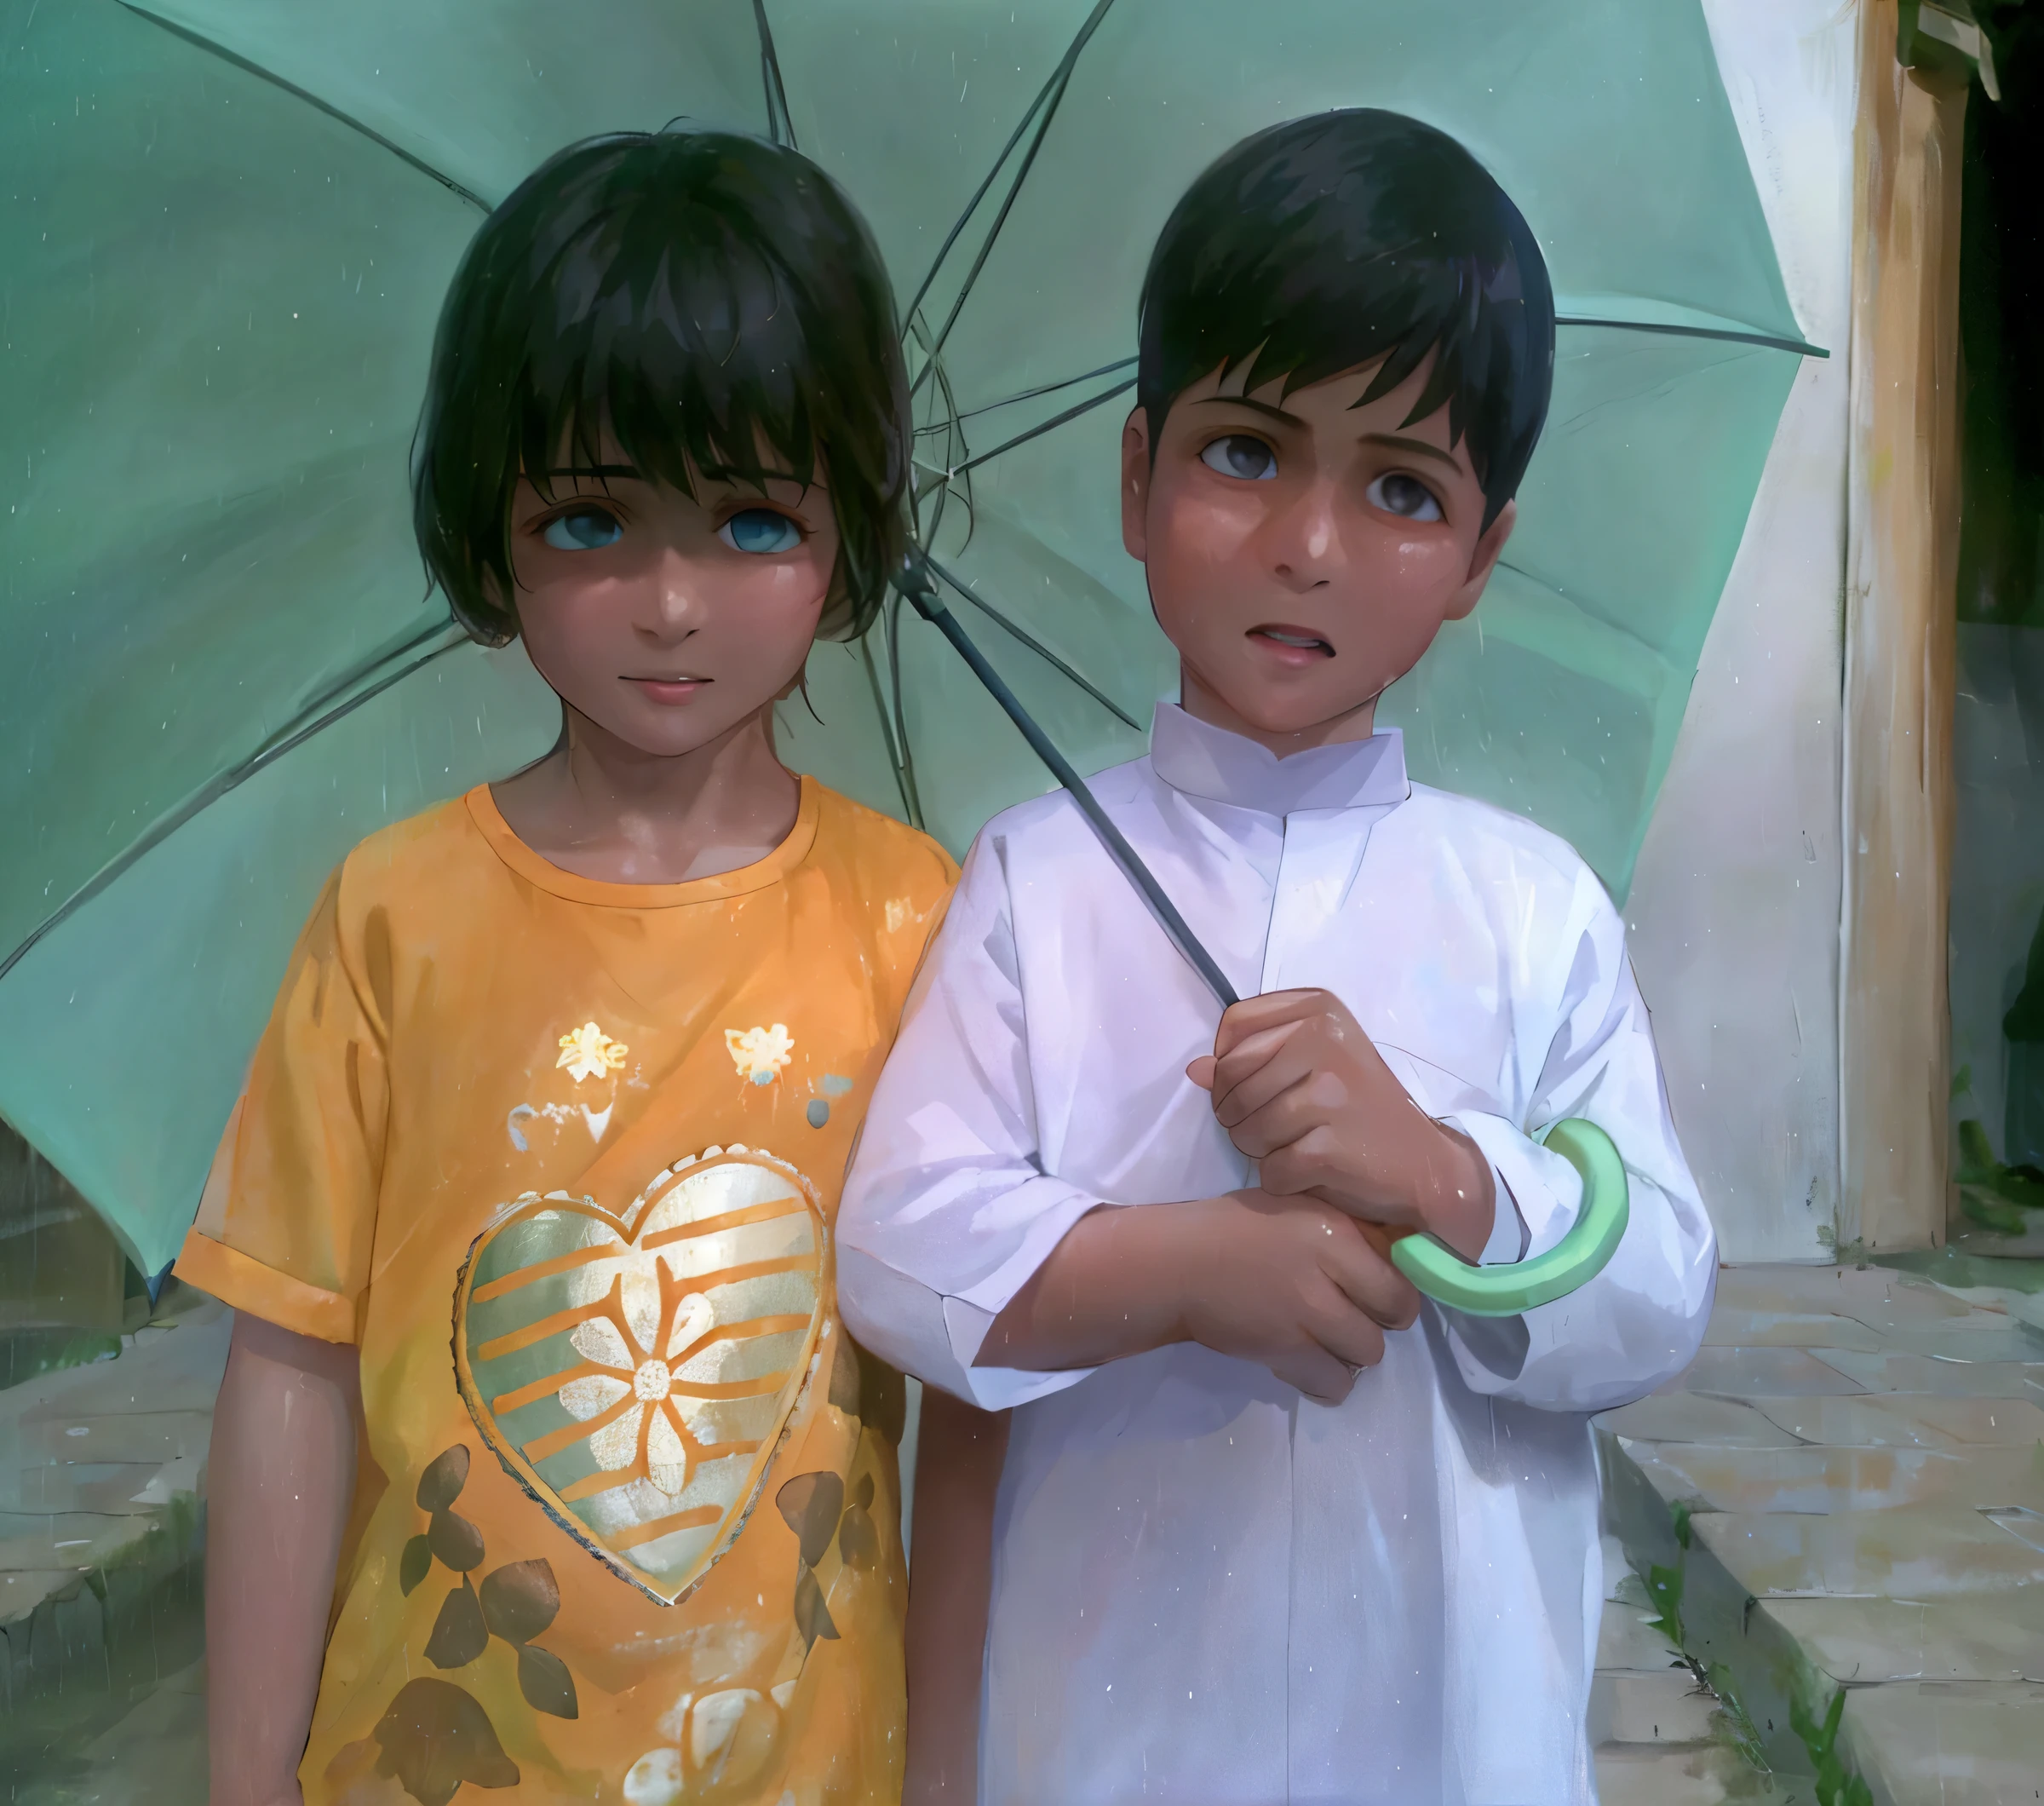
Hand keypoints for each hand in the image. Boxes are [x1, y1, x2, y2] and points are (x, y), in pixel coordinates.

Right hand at [1165, 1189, 1420, 1402]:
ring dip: (1351, 1352)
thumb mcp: (1298, 1207)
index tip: (1376, 1294)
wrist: (1178, 1264)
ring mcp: (1309, 1314)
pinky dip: (1328, 1383)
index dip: (1395, 1291)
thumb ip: (1346, 1231)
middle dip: (1378, 1321)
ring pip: (1369, 1353)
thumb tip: (1393, 1258)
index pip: (1402, 1275)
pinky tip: (1310, 1366)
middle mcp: (1330, 1270)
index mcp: (1336, 1229)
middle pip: (1394, 1316)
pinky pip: (1334, 1384)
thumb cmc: (1235, 1227)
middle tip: (1351, 1317)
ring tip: (1325, 1341)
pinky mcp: (1286, 1351)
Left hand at [1187, 989, 1494, 1261]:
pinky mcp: (1327, 1147)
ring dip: (1259, 1149)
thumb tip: (1195, 1070)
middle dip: (1238, 1113)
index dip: (1229, 1063)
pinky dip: (1282, 1180)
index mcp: (1320, 1009)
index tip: (1257, 1085)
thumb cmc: (1360, 1109)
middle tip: (1277, 1127)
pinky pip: (1269, 1169)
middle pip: (1230, 1078)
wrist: (1425, 1164)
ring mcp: (1328, 1093)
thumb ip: (1253, 1058)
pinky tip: (1311, 1173)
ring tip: (1297, 1146)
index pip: (1233, 1027)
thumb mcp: (1312, 1066)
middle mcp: (1325, 1040)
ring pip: (1243, 1127)